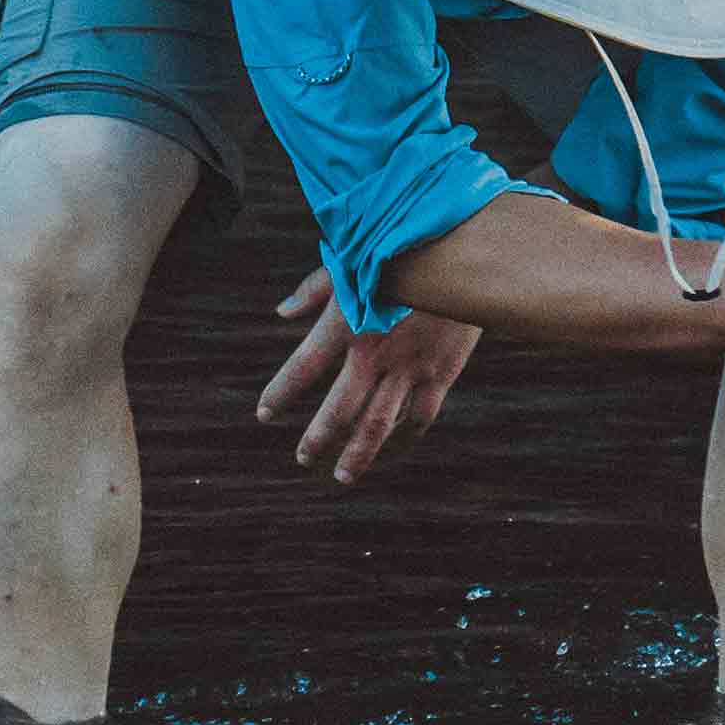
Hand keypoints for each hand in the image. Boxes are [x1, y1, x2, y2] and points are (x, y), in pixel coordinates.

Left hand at [257, 268, 483, 486]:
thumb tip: (282, 312)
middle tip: (304, 457)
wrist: (460, 251)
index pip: (301, 368)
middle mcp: (373, 354)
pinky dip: (406, 434)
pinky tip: (396, 444)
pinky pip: (420, 414)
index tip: (264, 414)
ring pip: (378, 425)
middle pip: (338, 411)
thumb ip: (314, 291)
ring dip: (358, 453)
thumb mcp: (350, 261)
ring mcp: (409, 368)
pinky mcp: (441, 372)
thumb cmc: (400, 249)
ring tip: (343, 475)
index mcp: (344, 325)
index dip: (280, 394)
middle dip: (318, 438)